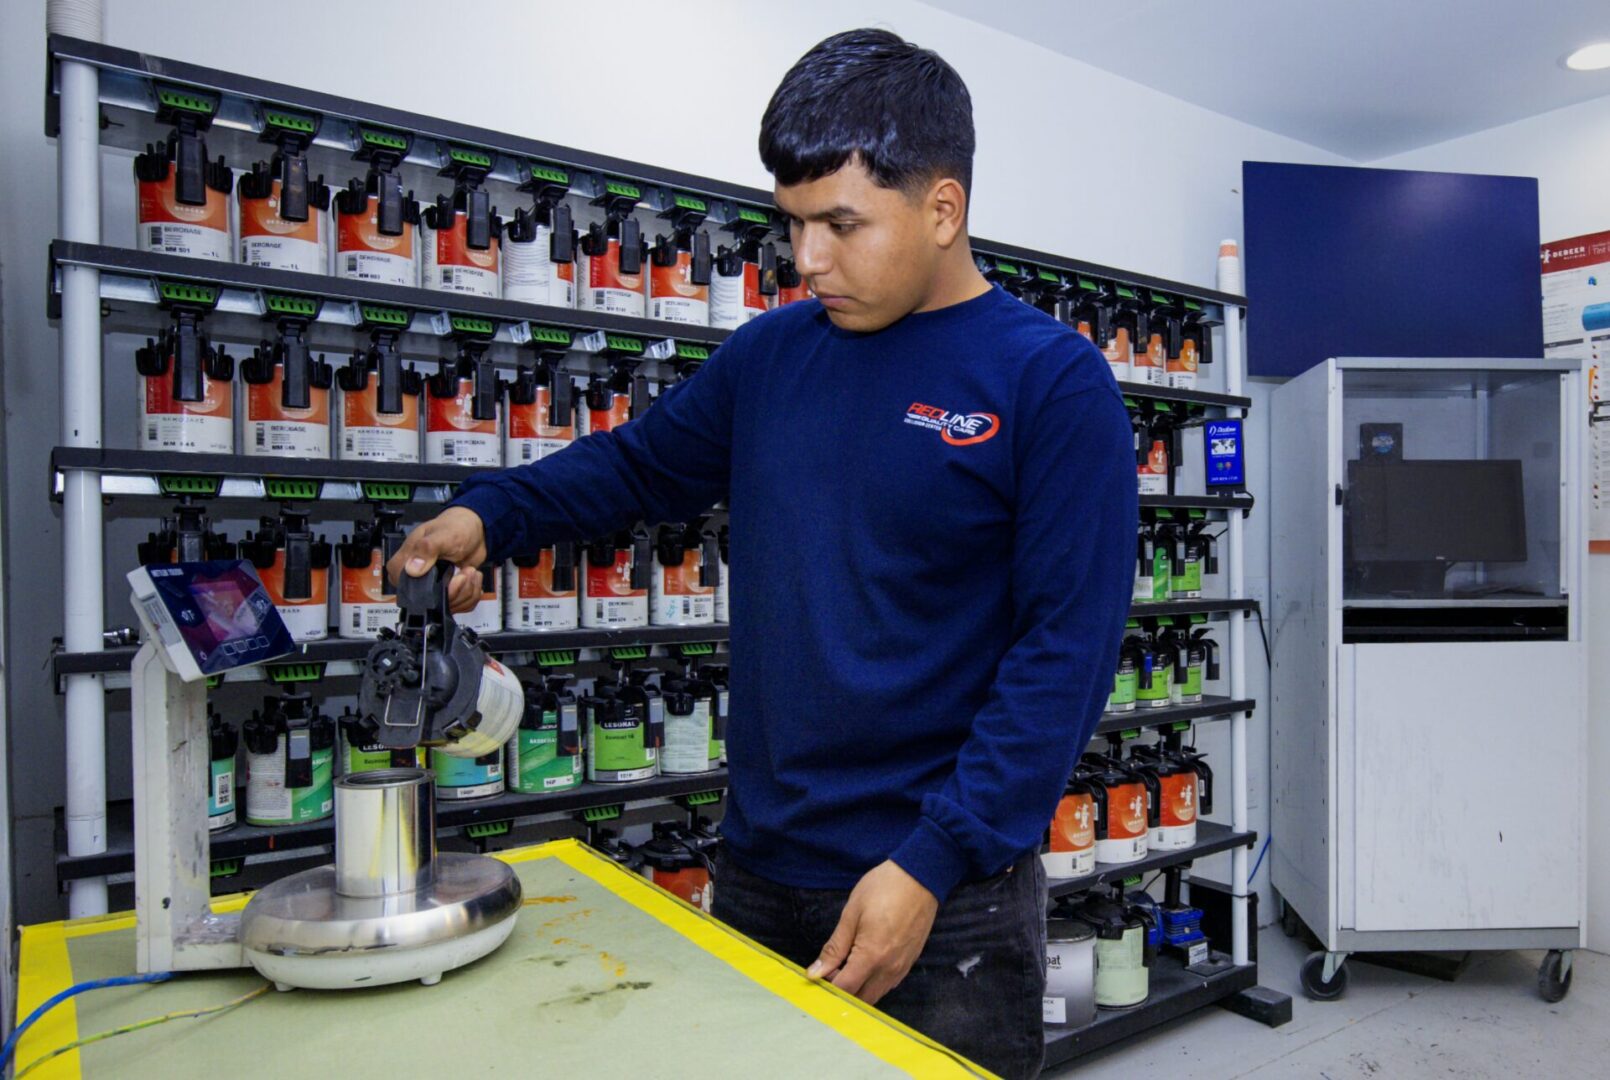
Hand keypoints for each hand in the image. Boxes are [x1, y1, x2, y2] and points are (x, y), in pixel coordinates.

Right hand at [385, 507, 487, 614]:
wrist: (474, 530)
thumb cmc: (454, 527)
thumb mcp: (441, 535)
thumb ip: (426, 549)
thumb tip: (412, 568)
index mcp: (404, 564)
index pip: (406, 590)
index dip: (429, 590)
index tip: (449, 578)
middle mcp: (415, 579)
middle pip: (430, 602)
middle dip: (456, 591)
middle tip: (465, 573)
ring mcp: (431, 588)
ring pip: (449, 606)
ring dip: (467, 590)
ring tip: (469, 571)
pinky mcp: (448, 593)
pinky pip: (461, 606)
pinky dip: (472, 593)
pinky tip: (471, 578)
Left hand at [808, 860, 938, 1005]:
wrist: (920, 877)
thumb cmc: (883, 889)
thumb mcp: (851, 914)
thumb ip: (834, 948)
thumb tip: (815, 972)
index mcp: (871, 956)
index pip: (845, 989)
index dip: (827, 988)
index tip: (817, 977)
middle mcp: (889, 969)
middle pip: (861, 999)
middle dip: (842, 992)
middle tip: (830, 971)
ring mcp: (902, 968)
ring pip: (875, 995)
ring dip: (858, 989)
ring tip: (845, 965)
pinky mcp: (910, 963)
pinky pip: (888, 984)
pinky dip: (873, 983)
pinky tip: (864, 963)